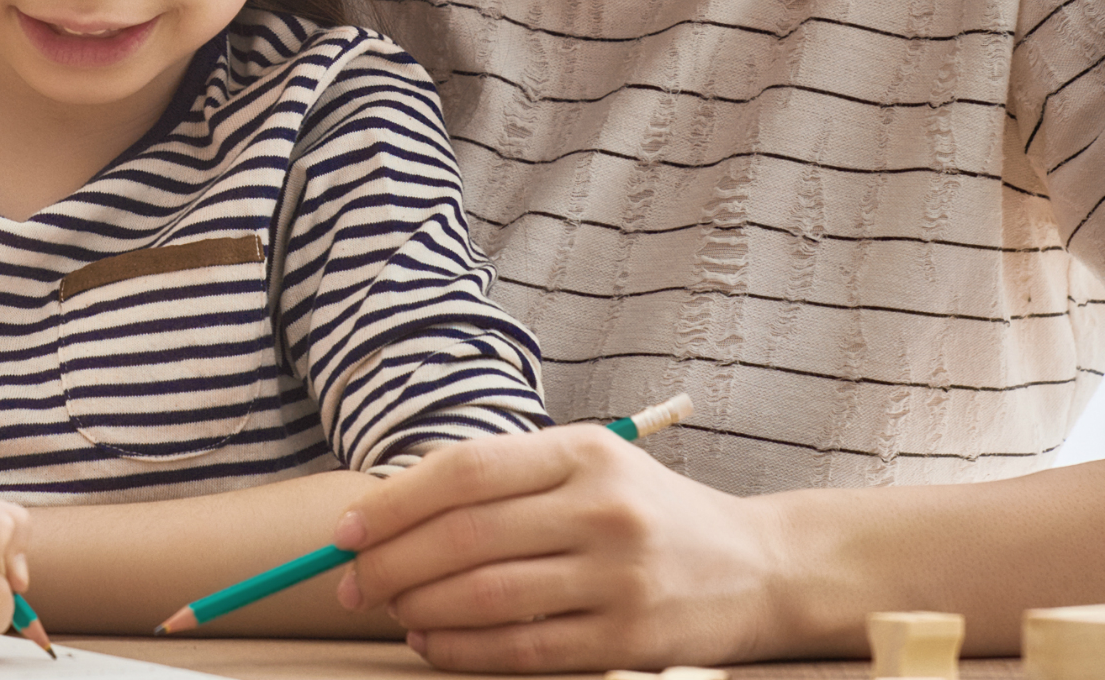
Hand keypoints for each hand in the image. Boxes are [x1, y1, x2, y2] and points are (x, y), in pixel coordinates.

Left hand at [331, 425, 781, 671]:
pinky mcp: (630, 638)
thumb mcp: (589, 467)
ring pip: (485, 597)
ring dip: (419, 610)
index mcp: (583, 452)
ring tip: (393, 613)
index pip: (464, 470)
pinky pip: (521, 650)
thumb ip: (505, 480)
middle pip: (463, 538)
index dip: (392, 504)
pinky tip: (433, 646)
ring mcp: (618, 577)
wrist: (760, 566)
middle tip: (352, 584)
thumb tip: (390, 510)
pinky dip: (462, 652)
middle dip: (389, 565)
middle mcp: (602, 508)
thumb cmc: (650, 513)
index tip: (345, 532)